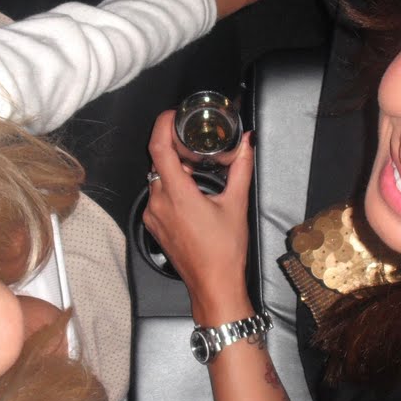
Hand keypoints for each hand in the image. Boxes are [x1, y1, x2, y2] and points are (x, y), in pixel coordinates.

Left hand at [142, 109, 255, 324]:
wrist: (214, 285)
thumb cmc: (224, 252)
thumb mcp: (237, 204)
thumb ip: (241, 169)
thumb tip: (247, 144)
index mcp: (177, 194)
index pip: (158, 147)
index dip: (162, 125)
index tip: (172, 116)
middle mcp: (159, 203)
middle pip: (158, 161)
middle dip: (174, 149)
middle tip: (194, 144)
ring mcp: (153, 216)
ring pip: (157, 179)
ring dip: (173, 170)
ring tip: (197, 171)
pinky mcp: (154, 226)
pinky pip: (157, 197)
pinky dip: (171, 188)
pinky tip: (191, 193)